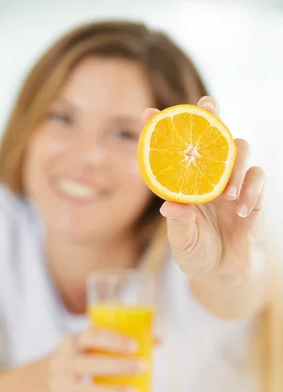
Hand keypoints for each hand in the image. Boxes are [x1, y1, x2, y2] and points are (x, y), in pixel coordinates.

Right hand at [46, 329, 147, 391]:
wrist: (36, 383)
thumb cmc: (73, 360)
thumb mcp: (84, 346)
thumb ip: (114, 343)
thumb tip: (158, 341)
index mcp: (70, 344)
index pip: (90, 336)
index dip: (113, 340)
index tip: (134, 346)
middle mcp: (61, 364)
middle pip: (89, 365)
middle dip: (118, 366)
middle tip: (143, 367)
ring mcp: (59, 388)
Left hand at [141, 96, 265, 283]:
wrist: (223, 272)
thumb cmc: (196, 253)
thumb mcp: (182, 243)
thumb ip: (178, 224)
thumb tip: (170, 205)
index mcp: (183, 184)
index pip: (171, 152)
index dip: (160, 130)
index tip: (147, 113)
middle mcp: (206, 176)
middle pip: (211, 135)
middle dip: (210, 116)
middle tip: (207, 105)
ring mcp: (230, 181)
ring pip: (238, 149)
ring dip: (233, 164)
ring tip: (225, 194)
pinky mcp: (252, 193)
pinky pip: (257, 177)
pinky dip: (250, 189)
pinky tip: (241, 210)